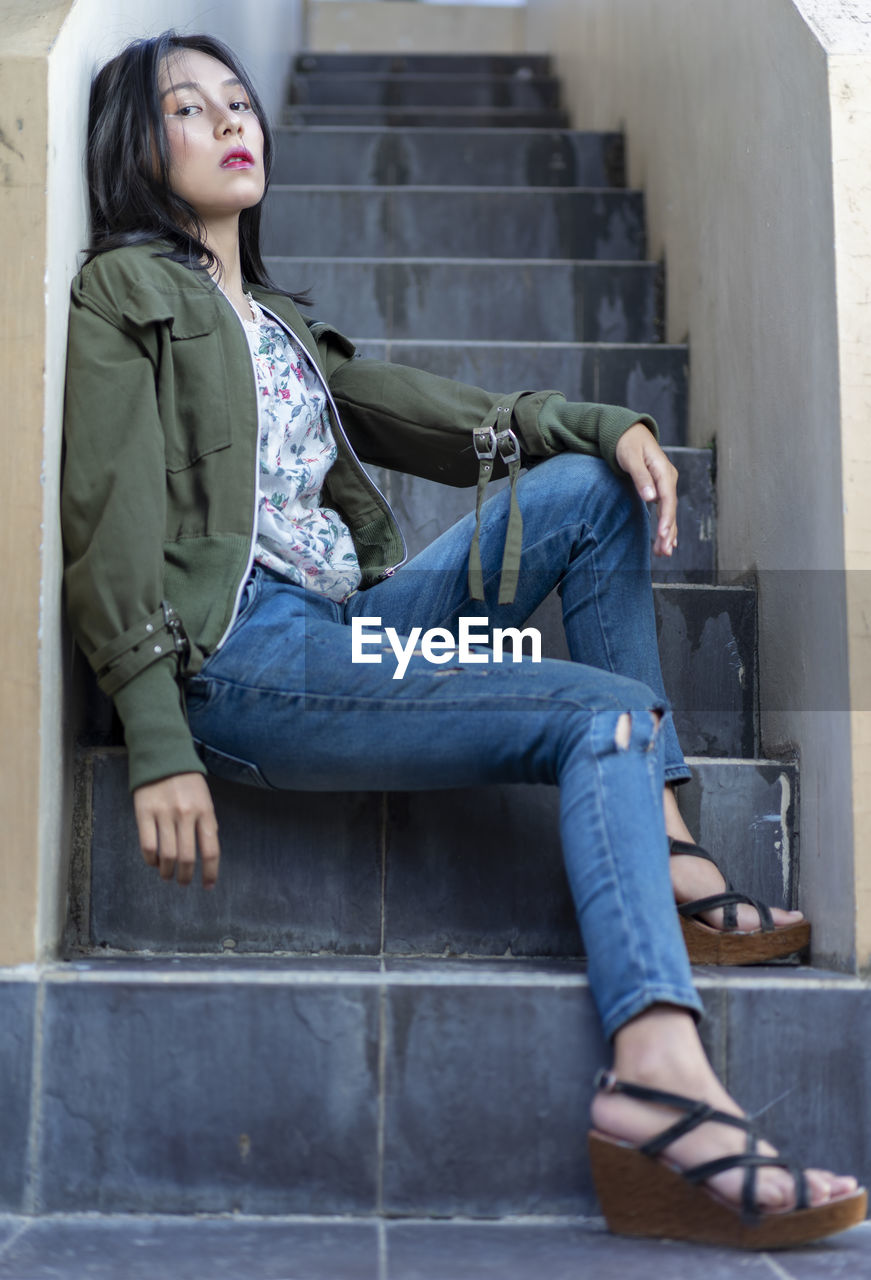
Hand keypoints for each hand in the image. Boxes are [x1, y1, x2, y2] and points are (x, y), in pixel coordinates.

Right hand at [133, 772, 219, 887]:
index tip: (208, 885)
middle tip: (183, 882)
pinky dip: (150, 859)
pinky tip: (153, 862)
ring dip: (167, 871)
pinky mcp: (144, 812)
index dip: (210, 872)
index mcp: (205, 811)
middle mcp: (186, 814)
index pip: (211, 850)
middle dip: (186, 876)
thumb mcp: (205, 799)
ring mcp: (164, 813)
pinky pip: (147, 845)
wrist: (162, 755)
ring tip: (167, 875)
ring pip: (167, 855)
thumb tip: (207, 852)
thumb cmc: (187, 781)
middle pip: (187, 856)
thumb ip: (206, 823)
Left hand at [614, 422, 678, 556]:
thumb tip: (651, 498)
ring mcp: (665, 484)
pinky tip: (668, 542)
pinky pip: (665, 509)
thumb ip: (640, 477)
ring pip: (669, 512)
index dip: (666, 517)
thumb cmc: (627, 443)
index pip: (667, 498)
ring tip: (664, 553)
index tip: (662, 534)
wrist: (628, 431)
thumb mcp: (630, 457)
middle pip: (670, 508)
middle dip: (668, 531)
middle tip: (664, 551)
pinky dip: (667, 525)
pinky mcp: (660, 488)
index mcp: (663, 470)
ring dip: (668, 533)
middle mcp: (668, 478)